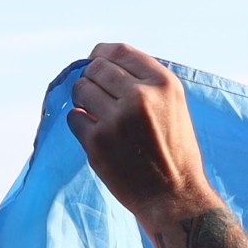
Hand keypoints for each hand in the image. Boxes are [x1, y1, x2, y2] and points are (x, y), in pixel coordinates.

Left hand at [67, 42, 211, 224]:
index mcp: (163, 84)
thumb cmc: (174, 151)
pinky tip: (97, 136)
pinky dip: (80, 124)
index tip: (96, 62)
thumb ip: (145, 82)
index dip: (102, 54)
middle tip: (98, 98)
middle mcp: (140, 97)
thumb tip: (101, 61)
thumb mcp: (174, 106)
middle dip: (92, 79)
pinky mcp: (97, 141)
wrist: (174, 197)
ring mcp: (116, 119)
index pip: (119, 51)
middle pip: (96, 68)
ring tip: (98, 116)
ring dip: (84, 101)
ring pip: (80, 89)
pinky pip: (73, 117)